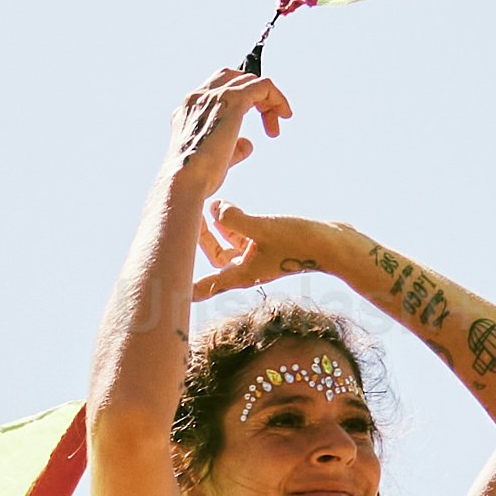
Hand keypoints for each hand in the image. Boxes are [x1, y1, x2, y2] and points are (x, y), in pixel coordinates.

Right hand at [166, 70, 291, 289]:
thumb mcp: (213, 161)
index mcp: (187, 110)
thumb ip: (231, 148)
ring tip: (276, 126)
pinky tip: (285, 115)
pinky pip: (263, 86)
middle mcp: (198, 97)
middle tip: (266, 120)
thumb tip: (248, 144)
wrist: (184, 182)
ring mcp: (215, 97)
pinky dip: (277, 97)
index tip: (250, 124)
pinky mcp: (233, 101)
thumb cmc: (195, 180)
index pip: (215, 90)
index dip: (237, 101)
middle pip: (232, 77)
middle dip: (252, 94)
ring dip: (267, 101)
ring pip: (249, 81)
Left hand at [187, 204, 336, 304]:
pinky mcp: (268, 246)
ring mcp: (258, 258)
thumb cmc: (301, 241)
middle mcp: (246, 270)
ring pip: (226, 246)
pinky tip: (225, 206)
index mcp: (241, 275)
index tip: (160, 289)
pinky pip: (241, 238)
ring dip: (215, 228)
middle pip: (212, 260)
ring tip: (208, 205)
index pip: (204, 287)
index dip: (181, 289)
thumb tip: (214, 208)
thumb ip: (235, 219)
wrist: (335, 244)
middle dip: (199, 239)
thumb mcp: (263, 228)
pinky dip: (232, 224)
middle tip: (190, 216)